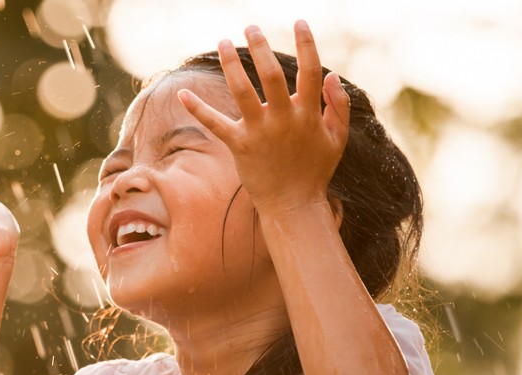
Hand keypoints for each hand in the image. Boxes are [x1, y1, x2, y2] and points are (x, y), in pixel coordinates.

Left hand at [177, 20, 349, 215]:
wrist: (292, 205)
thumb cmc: (315, 171)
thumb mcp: (336, 139)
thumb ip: (338, 106)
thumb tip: (331, 74)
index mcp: (308, 114)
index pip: (311, 71)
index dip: (307, 44)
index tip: (300, 22)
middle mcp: (283, 120)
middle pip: (270, 75)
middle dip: (261, 47)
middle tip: (250, 26)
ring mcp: (259, 132)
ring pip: (242, 92)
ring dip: (231, 65)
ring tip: (223, 42)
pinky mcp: (239, 146)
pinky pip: (215, 124)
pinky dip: (198, 109)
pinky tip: (182, 92)